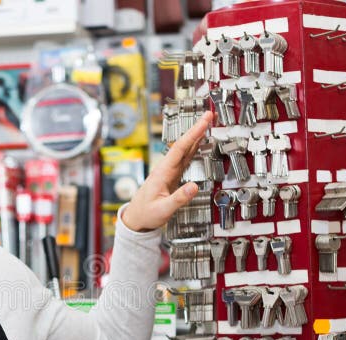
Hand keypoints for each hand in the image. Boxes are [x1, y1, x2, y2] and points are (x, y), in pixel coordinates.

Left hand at [122, 111, 213, 231]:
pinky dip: (193, 148)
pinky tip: (199, 143)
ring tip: (207, 124)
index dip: (192, 134)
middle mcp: (165, 169)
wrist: (136, 218)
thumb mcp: (163, 209)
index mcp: (162, 173)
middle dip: (196, 129)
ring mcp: (168, 171)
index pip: (179, 148)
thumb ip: (179, 198)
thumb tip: (194, 186)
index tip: (203, 122)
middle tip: (209, 115)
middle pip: (183, 144)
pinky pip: (185, 158)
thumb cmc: (146, 214)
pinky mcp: (171, 176)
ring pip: (184, 150)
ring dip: (196, 136)